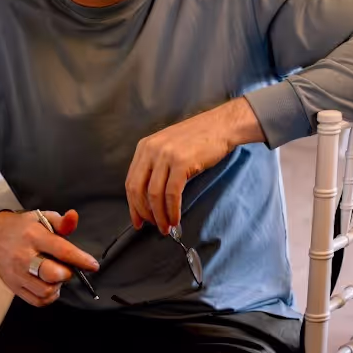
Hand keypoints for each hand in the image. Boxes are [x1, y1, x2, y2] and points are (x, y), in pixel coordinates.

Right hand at [0, 208, 99, 306]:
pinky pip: (37, 301)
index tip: (93, 265)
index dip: (80, 259)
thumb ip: (61, 221)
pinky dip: (48, 297)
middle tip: (66, 267)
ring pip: (46, 291)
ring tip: (56, 276)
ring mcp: (17, 274)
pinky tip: (49, 285)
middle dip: (66, 273)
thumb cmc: (23, 228)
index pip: (61, 250)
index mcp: (34, 237)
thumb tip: (74, 217)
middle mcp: (24, 257)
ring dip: (57, 286)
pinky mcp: (14, 287)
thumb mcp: (42, 217)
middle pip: (52, 274)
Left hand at [125, 98, 262, 233]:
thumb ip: (156, 165)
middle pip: (138, 189)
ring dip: (159, 216)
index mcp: (144, 146)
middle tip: (153, 226)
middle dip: (144, 213)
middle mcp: (151, 149)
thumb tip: (150, 198)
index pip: (131, 181)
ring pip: (154, 194)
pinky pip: (172, 194)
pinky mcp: (181, 162)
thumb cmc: (199, 139)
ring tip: (166, 227)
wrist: (222, 125)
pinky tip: (175, 218)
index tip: (137, 220)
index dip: (133, 205)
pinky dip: (172, 210)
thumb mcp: (168, 146)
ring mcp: (165, 155)